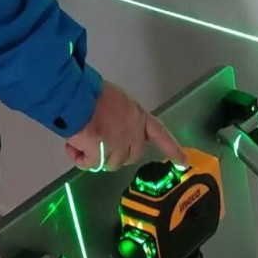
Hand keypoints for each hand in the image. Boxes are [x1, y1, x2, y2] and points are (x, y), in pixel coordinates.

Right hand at [65, 80, 185, 170]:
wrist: (74, 94)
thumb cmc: (91, 93)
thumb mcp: (117, 102)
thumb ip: (123, 120)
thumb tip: (111, 133)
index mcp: (139, 116)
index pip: (161, 134)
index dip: (172, 149)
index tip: (184, 162)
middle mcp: (133, 132)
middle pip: (132, 157)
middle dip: (116, 157)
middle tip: (97, 146)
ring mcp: (118, 143)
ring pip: (109, 164)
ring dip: (95, 158)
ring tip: (81, 140)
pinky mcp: (100, 151)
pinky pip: (90, 164)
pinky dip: (79, 158)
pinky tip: (73, 145)